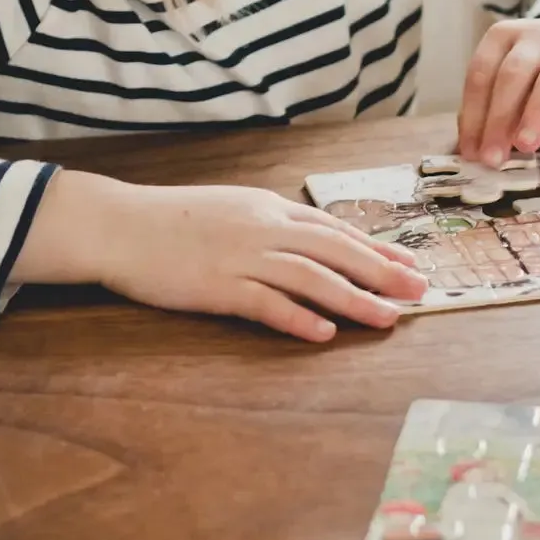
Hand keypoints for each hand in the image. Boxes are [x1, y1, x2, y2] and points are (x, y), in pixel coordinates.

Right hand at [14, 171, 428, 341]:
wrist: (120, 224)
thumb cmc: (172, 219)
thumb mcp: (231, 208)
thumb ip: (270, 222)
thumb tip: (308, 240)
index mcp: (268, 207)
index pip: (334, 228)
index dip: (375, 248)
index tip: (407, 263)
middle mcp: (263, 227)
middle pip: (335, 250)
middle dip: (382, 272)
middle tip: (418, 291)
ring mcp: (241, 256)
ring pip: (311, 277)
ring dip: (354, 298)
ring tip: (387, 317)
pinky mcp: (218, 285)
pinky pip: (266, 303)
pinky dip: (297, 317)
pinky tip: (324, 332)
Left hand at [457, 11, 539, 165]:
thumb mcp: (511, 75)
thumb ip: (491, 104)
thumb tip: (473, 148)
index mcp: (505, 35)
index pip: (482, 73)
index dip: (473, 114)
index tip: (471, 151)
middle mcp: (537, 37)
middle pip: (513, 74)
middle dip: (500, 118)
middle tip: (493, 157)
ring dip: (535, 115)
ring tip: (524, 148)